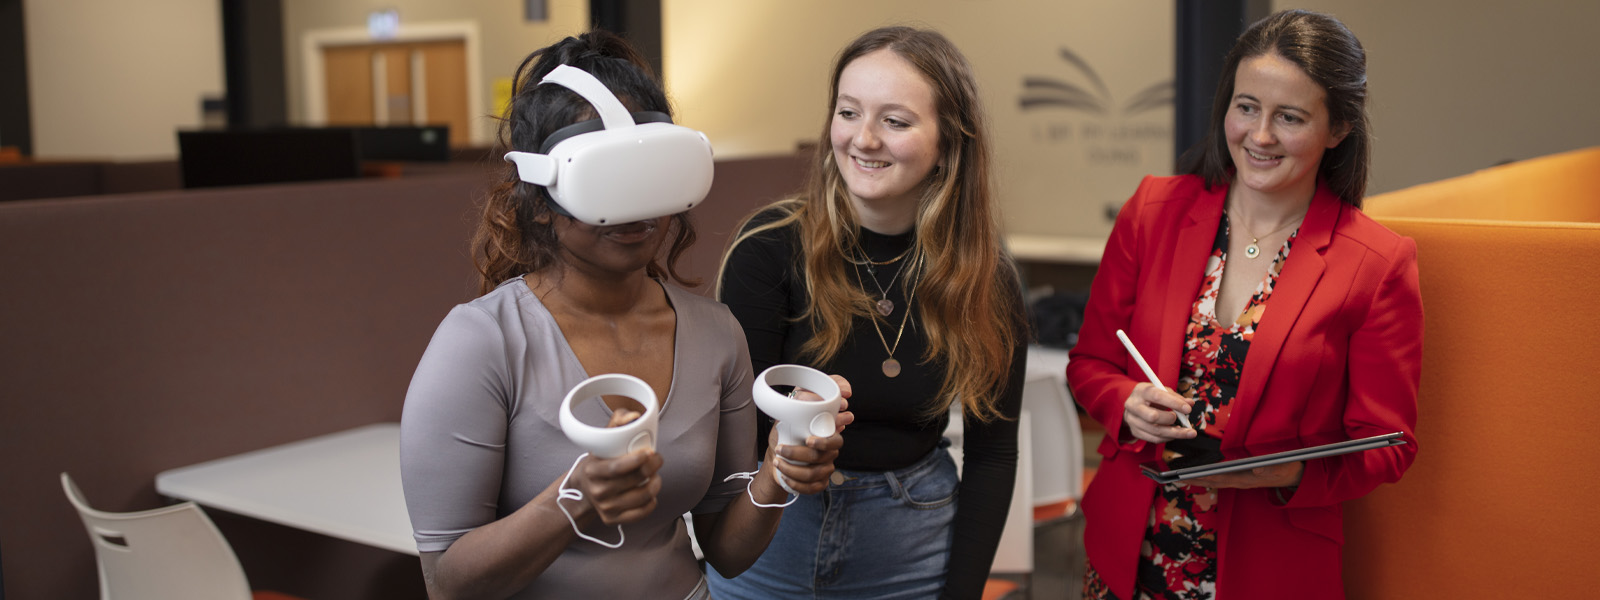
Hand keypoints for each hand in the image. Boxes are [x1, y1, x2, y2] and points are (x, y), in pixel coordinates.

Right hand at [567, 409, 663, 524]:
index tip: (649, 452)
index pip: (617, 468)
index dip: (636, 461)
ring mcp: (605, 507)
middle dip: (652, 468)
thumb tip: (635, 416)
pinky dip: (651, 502)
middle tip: (657, 459)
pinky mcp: (613, 519)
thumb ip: (618, 421)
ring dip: (655, 484)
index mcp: (593, 470)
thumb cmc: (600, 459)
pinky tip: (650, 493)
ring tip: (655, 475)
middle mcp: (597, 491)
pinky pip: (641, 514)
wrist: (584, 488)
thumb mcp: (603, 439)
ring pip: (641, 497)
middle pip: (633, 481)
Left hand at [758, 375, 852, 497]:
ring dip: (793, 469)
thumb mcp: (790, 414)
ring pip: (814, 473)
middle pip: (822, 457)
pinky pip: (812, 488)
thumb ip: (802, 400)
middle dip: (799, 454)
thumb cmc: (786, 433)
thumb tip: (809, 396)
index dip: (823, 441)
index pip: (835, 440)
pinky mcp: (819, 482)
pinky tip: (785, 476)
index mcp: (828, 435)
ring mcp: (825, 468)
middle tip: (781, 449)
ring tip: (777, 461)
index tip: (807, 440)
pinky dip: (797, 484)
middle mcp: (829, 452)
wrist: (777, 457)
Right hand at [1123, 382, 1195, 442]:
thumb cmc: (1150, 396)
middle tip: (1183, 419)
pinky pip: (1154, 439)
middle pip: (1152, 417)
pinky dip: (1168, 438)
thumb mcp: (1161, 390)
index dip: (1174, 403)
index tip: (1188, 409)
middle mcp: (1134, 406)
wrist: (1132, 404)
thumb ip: (1175, 397)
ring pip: (1155, 431)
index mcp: (1141, 392)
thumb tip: (1190, 403)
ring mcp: (1133, 420)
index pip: (1157, 396)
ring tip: (1188, 432)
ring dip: (1175, 433)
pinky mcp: (1135, 432)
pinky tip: (1176, 434)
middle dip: (1171, 419)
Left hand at [1185, 460, 1302, 490]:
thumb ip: (1271, 466)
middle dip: (1193, 479)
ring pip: (1214, 481)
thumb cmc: (1287, 467)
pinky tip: (1199, 474)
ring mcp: (1240, 481)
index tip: (1188, 475)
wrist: (1295, 476)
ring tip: (1180, 476)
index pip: (1220, 478)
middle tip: (1174, 477)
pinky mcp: (1241, 479)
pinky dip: (1208, 477)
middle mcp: (1240, 481)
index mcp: (1247, 478)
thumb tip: (1258, 466)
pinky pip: (1220, 480)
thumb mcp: (1283, 466)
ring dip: (1198, 479)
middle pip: (1212, 481)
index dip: (1203, 476)